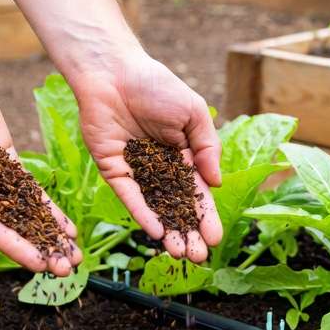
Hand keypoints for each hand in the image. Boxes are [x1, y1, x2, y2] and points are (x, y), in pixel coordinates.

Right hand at [0, 63, 81, 275]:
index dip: (15, 248)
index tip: (40, 265)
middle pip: (10, 228)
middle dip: (39, 248)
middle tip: (67, 267)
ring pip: (23, 213)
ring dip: (48, 233)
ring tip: (74, 254)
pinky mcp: (4, 161)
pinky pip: (29, 190)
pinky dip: (47, 207)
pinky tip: (66, 224)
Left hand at [70, 50, 222, 262]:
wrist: (114, 72)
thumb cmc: (157, 86)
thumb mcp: (194, 114)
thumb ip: (207, 148)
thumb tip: (216, 184)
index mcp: (182, 155)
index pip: (196, 193)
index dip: (205, 217)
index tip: (215, 239)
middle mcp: (159, 168)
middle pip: (176, 207)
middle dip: (188, 232)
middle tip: (198, 257)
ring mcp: (136, 171)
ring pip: (154, 208)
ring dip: (167, 231)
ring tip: (179, 253)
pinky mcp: (113, 170)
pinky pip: (129, 197)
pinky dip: (142, 214)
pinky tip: (156, 231)